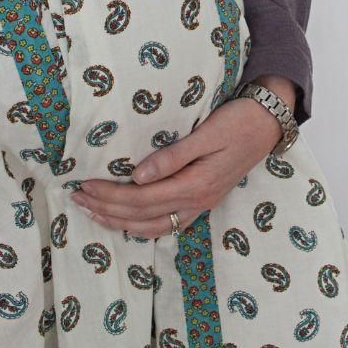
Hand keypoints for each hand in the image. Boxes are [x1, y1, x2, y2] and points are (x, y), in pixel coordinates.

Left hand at [70, 77, 293, 237]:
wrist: (269, 123)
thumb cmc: (238, 121)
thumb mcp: (207, 132)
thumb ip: (173, 155)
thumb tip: (137, 176)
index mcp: (195, 185)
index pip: (142, 198)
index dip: (110, 195)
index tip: (84, 185)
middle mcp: (196, 202)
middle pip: (142, 215)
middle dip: (107, 209)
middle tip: (77, 199)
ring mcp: (200, 205)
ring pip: (153, 226)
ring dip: (120, 221)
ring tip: (93, 213)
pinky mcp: (203, 201)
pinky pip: (167, 224)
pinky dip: (142, 225)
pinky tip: (127, 220)